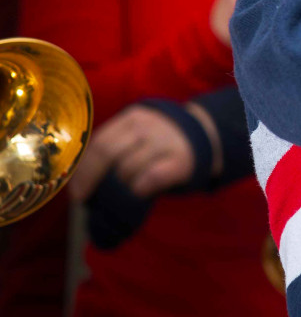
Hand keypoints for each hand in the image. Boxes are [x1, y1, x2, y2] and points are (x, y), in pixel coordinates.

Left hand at [69, 102, 221, 200]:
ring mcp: (165, 141)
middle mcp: (147, 125)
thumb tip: (79, 177)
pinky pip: (150, 178)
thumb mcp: (138, 135)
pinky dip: (139, 188)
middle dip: (92, 179)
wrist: (208, 137)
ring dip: (120, 185)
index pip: (98, 142)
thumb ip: (114, 147)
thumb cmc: (162, 143)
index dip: (83, 168)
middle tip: (85, 198)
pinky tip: (140, 192)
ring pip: (127, 168)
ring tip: (125, 189)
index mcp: (132, 118)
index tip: (76, 189)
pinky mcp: (181, 161)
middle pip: (108, 153)